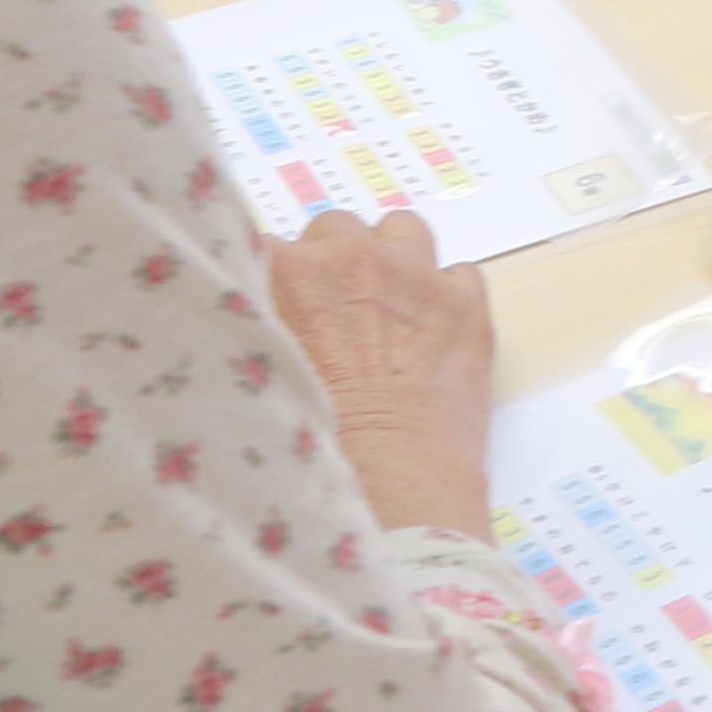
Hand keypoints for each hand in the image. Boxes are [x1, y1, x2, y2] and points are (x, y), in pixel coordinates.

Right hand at [266, 209, 498, 537]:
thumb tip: (245, 317)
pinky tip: (432, 329)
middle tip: (328, 313)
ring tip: (385, 304)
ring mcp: (417, 274)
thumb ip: (247, 326)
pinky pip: (459, 272)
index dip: (270, 278)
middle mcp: (354, 256)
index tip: (274, 305)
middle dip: (330, 262)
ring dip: (391, 258)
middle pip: (335, 229)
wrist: (388, 481)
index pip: (265, 245)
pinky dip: (445, 293)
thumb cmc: (308, 439)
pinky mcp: (467, 304)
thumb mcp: (250, 372)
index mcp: (289, 270)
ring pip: (401, 230)